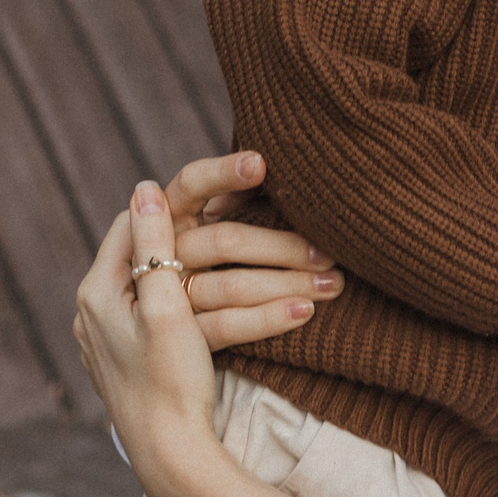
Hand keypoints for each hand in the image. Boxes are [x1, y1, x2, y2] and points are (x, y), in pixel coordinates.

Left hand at [73, 182, 237, 496]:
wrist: (172, 459)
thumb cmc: (169, 384)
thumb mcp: (166, 307)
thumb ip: (154, 247)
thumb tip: (144, 186)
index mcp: (98, 291)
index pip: (130, 224)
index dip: (170, 203)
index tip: (214, 194)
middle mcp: (96, 311)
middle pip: (147, 253)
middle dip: (194, 236)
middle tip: (230, 215)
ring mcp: (113, 336)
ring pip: (159, 283)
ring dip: (201, 268)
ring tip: (231, 251)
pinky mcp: (133, 357)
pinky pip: (163, 311)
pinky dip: (193, 297)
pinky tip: (216, 289)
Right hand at [164, 152, 344, 350]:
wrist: (165, 335)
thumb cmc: (210, 259)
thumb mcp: (212, 223)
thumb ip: (235, 198)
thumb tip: (272, 161)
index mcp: (168, 213)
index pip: (191, 183)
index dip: (222, 173)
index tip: (261, 164)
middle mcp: (164, 251)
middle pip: (223, 240)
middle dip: (281, 246)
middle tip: (328, 252)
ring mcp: (168, 296)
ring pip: (230, 286)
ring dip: (287, 283)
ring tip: (333, 284)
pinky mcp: (182, 335)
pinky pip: (226, 327)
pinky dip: (268, 319)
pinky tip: (304, 312)